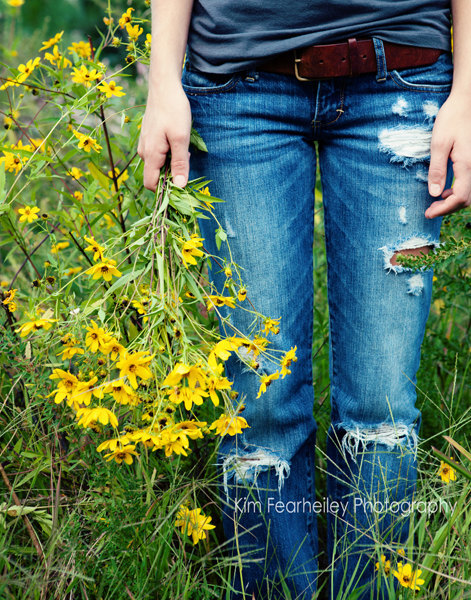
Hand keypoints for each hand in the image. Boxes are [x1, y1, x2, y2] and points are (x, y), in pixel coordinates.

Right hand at [137, 80, 191, 191]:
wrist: (163, 87)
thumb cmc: (173, 110)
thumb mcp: (181, 138)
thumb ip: (180, 164)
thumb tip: (180, 186)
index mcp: (151, 155)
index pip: (151, 185)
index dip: (165, 190)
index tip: (181, 183)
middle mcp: (144, 152)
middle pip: (155, 176)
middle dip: (171, 174)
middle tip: (185, 157)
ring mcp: (145, 145)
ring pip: (158, 165)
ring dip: (171, 162)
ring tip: (182, 146)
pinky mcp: (148, 139)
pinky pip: (157, 155)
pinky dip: (168, 153)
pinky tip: (176, 140)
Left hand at [426, 92, 470, 218]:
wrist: (467, 101)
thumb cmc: (452, 118)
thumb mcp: (439, 143)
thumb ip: (437, 169)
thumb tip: (434, 193)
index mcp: (467, 165)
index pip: (459, 198)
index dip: (443, 209)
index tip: (428, 213)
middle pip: (466, 199)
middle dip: (448, 208)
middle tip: (430, 210)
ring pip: (469, 193)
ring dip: (453, 200)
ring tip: (436, 200)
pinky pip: (470, 182)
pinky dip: (459, 191)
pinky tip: (446, 188)